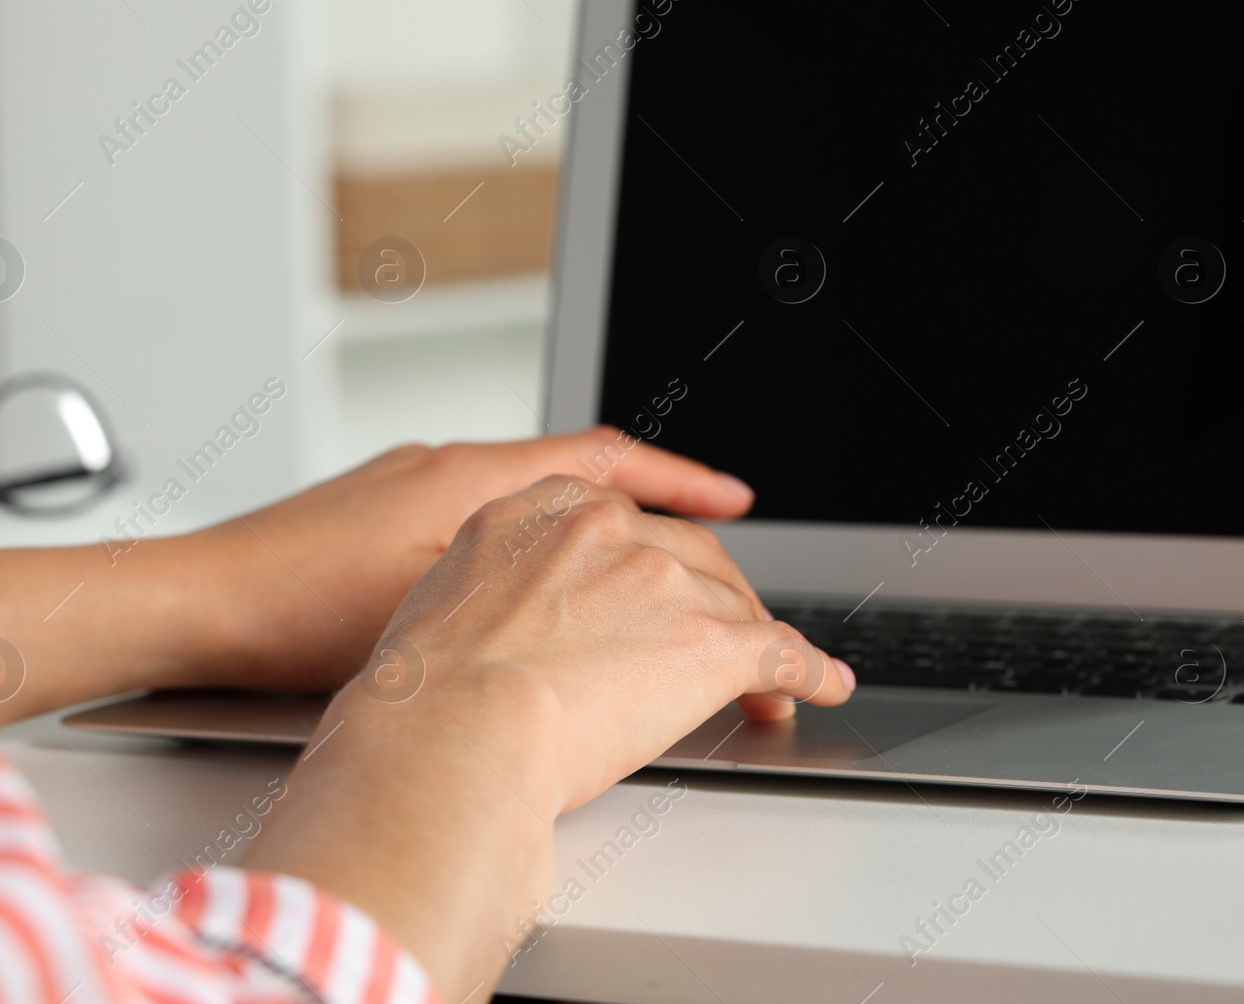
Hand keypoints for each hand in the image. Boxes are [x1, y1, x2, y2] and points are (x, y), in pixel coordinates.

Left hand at [0, 426, 759, 727]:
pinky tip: (523, 595)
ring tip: (623, 570)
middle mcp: (442, 469)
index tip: (733, 501)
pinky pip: (479, 521)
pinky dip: (524, 546)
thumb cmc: (293, 612)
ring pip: (527, 499)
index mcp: (468, 476)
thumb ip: (515, 591)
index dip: (680, 481)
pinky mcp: (375, 525)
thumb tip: (597, 615)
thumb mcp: (428, 597)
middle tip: (696, 540)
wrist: (191, 606)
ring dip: (582, 524)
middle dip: (642, 502)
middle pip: (572, 470)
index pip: (602, 456)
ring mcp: (406, 492)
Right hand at [242, 474, 854, 1000]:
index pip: (619, 522)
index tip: (663, 574)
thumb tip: (500, 632)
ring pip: (732, 606)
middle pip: (688, 556)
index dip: (650, 560)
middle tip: (718, 639)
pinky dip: (807, 671)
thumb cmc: (425, 694)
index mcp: (536, 511)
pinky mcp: (711, 641)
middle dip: (711, 600)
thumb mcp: (441, 607)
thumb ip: (491, 596)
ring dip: (754, 645)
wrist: (451, 733)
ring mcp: (663, 579)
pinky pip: (779, 652)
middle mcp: (606, 529)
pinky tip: (818, 685)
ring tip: (766, 681)